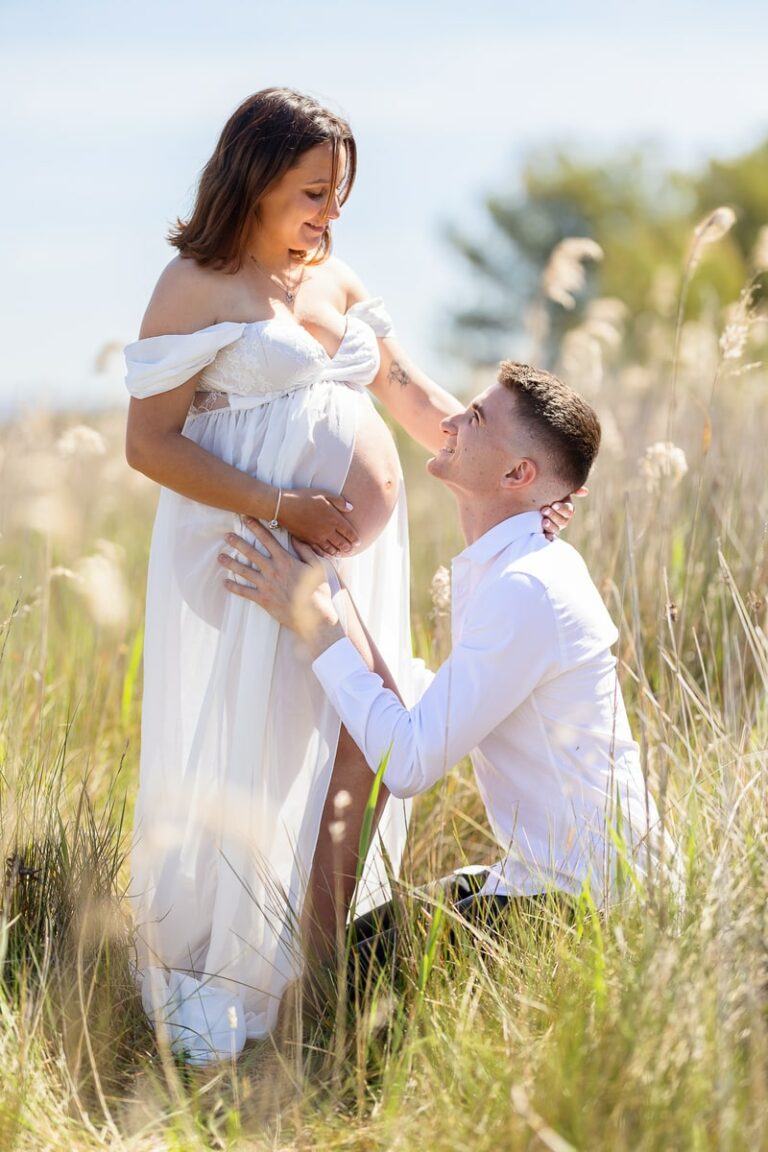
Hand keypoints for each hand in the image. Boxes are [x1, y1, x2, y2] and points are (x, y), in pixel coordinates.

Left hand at [219, 518, 343, 652]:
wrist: (313, 616)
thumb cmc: (318, 591)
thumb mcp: (318, 567)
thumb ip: (306, 551)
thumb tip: (296, 538)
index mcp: (285, 560)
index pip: (268, 540)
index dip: (256, 528)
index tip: (246, 519)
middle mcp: (272, 570)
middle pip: (251, 552)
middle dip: (238, 542)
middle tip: (227, 536)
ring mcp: (266, 584)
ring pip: (244, 571)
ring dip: (231, 563)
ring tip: (220, 557)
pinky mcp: (263, 599)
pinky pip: (244, 592)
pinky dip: (234, 587)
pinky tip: (225, 582)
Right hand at [278, 487, 358, 555]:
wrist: (284, 506)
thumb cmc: (304, 498)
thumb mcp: (324, 494)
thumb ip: (339, 501)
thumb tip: (351, 508)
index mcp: (334, 519)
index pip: (348, 532)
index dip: (354, 538)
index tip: (358, 542)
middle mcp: (327, 530)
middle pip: (341, 543)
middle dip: (348, 548)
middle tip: (352, 550)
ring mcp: (317, 537)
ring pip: (331, 548)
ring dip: (338, 552)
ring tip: (342, 554)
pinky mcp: (308, 540)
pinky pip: (319, 550)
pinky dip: (325, 554)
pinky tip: (328, 555)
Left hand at [540, 487, 587, 540]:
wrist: (531, 501)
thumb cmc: (546, 493)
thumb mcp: (556, 490)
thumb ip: (572, 490)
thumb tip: (586, 492)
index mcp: (567, 509)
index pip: (568, 511)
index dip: (562, 509)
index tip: (554, 504)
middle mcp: (563, 519)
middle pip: (563, 521)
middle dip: (554, 515)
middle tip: (544, 510)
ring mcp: (555, 527)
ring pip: (557, 529)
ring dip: (551, 526)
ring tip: (544, 521)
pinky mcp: (547, 532)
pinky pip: (550, 537)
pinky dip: (548, 537)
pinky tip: (545, 536)